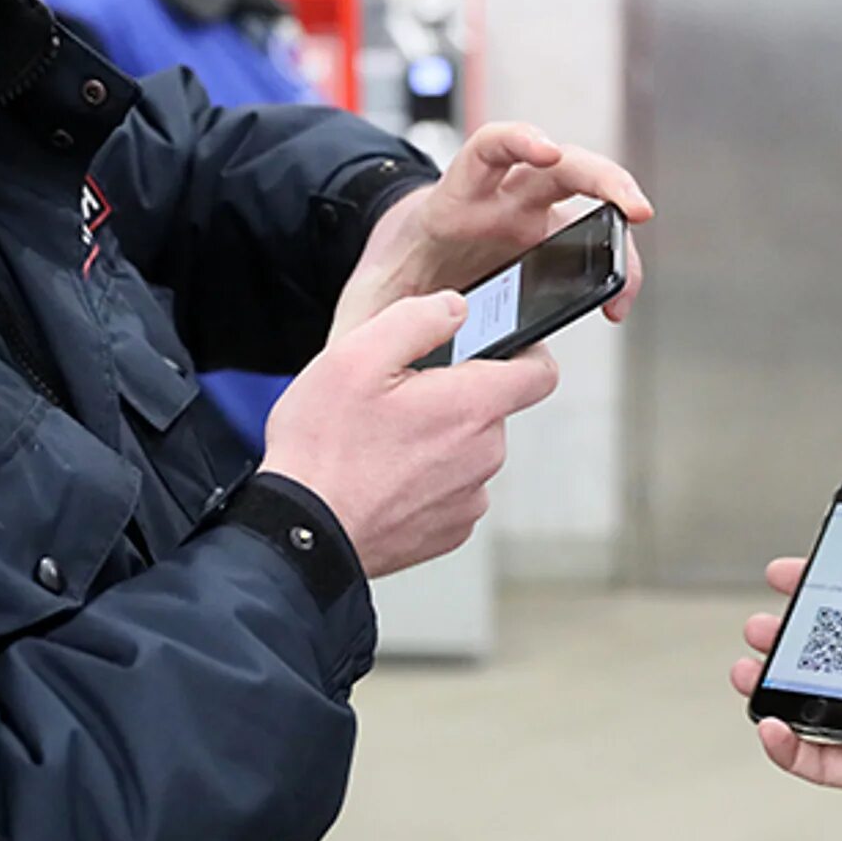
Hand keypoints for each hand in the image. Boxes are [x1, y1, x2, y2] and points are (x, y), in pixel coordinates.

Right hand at [262, 291, 559, 577]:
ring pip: (467, 450)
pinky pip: (450, 489)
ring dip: (436, 440)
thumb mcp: (356, 355)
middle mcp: (483, 455)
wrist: (302, 533)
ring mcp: (468, 499)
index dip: (525, 350)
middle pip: (490, 410)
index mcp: (472, 406)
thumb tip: (456, 308)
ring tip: (379, 443)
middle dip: (452, 397)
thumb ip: (418, 318)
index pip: (540, 372)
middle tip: (395, 400)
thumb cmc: (322, 446)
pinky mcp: (449, 531)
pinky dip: (424, 480)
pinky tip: (380, 477)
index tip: (495, 346)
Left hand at [334, 123, 653, 339]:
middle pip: (560, 166)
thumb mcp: (369, 300)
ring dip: (618, 227)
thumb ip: (362, 324)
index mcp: (456, 198)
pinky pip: (589, 246)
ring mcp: (530, 220)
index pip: (489, 149)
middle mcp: (502, 199)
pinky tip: (613, 304)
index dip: (518, 140)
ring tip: (627, 279)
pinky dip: (609, 268)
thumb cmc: (392, 276)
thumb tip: (342, 363)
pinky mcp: (548, 246)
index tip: (545, 149)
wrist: (407, 272)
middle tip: (634, 210)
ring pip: (586, 204)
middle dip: (601, 178)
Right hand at [728, 454, 841, 821]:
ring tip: (748, 669)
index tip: (781, 573)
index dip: (812, 590)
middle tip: (759, 626)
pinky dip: (790, 749)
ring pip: (814, 706)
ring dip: (773, 688)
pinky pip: (826, 762)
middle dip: (782, 638)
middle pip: (824, 657)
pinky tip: (769, 721)